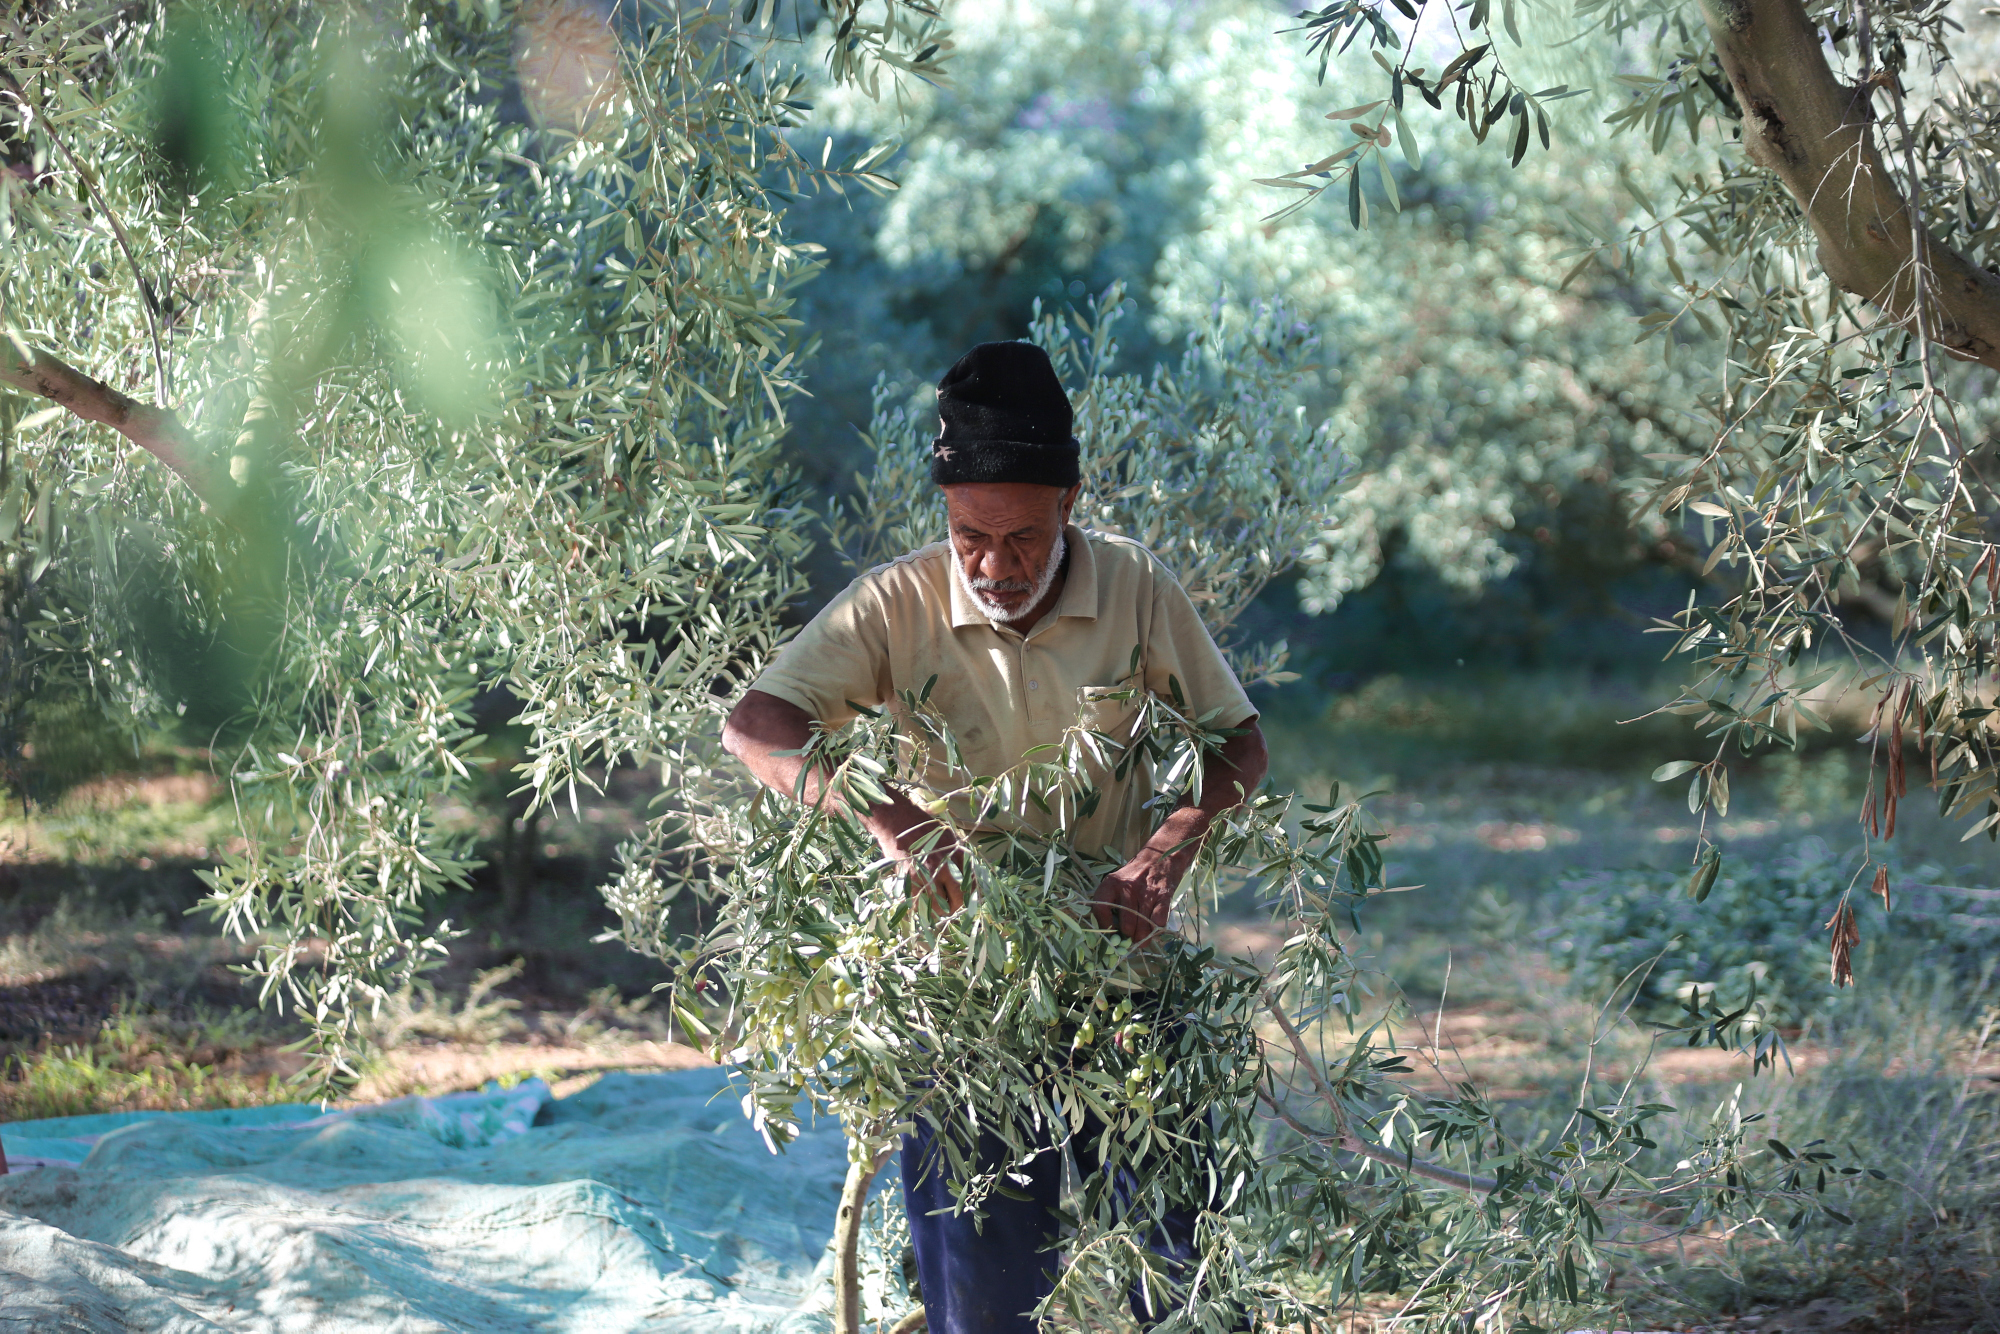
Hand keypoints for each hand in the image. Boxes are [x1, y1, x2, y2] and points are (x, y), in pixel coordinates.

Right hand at [870, 793, 964, 914]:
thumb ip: (959, 857)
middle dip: (956, 906)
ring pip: (938, 905)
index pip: (970, 883)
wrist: (898, 822)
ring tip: (937, 908)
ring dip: (940, 910)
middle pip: (957, 897)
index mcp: (957, 855)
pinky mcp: (909, 880)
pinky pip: (919, 903)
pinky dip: (922, 908)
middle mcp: (944, 867)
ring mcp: (925, 875)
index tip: (965, 898)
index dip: (969, 895)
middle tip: (952, 907)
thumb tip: (967, 877)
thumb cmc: (925, 829)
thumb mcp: (950, 838)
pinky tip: (923, 904)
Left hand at [1092, 845, 1188, 943]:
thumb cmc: (1135, 875)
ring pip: (1143, 925)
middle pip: (1126, 924)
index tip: (1112, 935)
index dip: (1105, 926)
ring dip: (1144, 938)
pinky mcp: (1163, 895)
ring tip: (1143, 940)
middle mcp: (1127, 888)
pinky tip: (1154, 927)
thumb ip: (1111, 903)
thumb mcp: (1117, 883)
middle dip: (1129, 938)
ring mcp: (1146, 891)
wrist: (1160, 856)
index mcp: (1110, 884)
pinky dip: (1157, 928)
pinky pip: (1158, 920)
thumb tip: (1111, 933)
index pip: (1100, 910)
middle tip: (1131, 941)